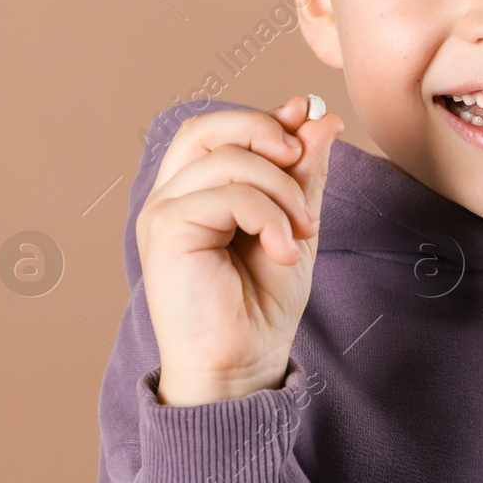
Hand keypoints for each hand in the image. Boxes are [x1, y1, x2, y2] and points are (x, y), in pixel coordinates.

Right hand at [137, 95, 343, 405]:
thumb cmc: (260, 308)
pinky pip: (226, 195)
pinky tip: (282, 250)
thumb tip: (321, 118)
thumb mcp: (294, 227)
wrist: (242, 366)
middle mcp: (169, 197)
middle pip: (207, 128)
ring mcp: (162, 212)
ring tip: (300, 231)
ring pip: (226, 160)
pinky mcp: (166, 231)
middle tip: (301, 162)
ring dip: (279, 189)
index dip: (263, 116)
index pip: (217, 130)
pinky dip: (268, 215)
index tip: (310, 116)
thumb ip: (302, 175)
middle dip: (263, 131)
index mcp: (192, 192)